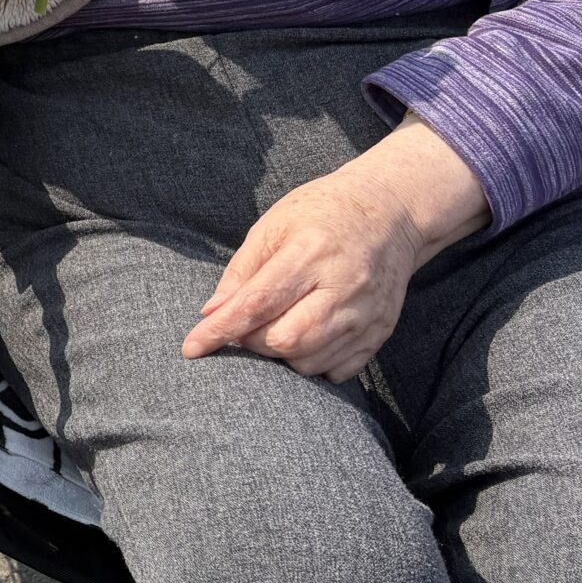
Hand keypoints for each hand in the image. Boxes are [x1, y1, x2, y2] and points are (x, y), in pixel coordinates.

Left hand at [183, 117, 489, 381]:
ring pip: (311, 361)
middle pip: (286, 339)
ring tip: (275, 328)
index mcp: (310, 253)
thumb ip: (242, 271)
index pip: (257, 303)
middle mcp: (342, 286)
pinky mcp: (381, 330)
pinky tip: (305, 340)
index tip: (191, 348)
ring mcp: (367, 312)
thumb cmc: (321, 214)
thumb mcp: (273, 225)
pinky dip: (313, 364)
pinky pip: (339, 370)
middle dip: (252, 343)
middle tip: (244, 327)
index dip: (221, 330)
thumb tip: (212, 313)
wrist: (389, 213)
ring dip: (281, 356)